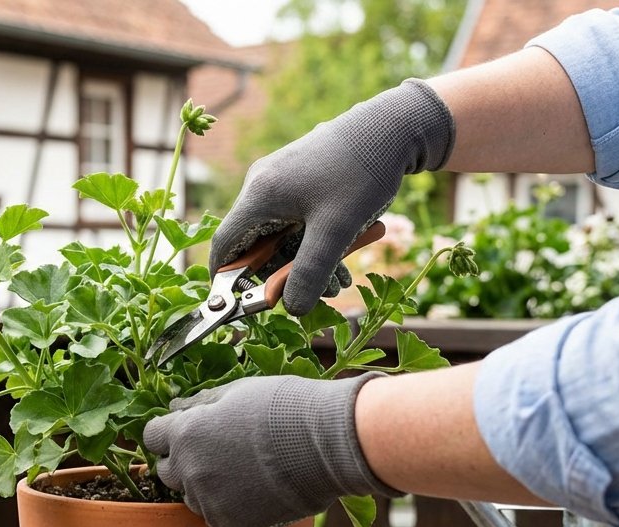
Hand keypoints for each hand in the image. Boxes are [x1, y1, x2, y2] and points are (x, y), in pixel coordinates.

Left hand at [142, 374, 400, 526]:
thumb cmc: (285, 407)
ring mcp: (208, 502)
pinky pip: (218, 521)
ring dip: (207, 488)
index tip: (189, 432)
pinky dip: (231, 511)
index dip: (170, 433)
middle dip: (185, 461)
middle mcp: (188, 470)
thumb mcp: (237, 392)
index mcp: (185, 433)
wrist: (327, 442)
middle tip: (220, 453)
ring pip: (192, 498)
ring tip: (244, 473)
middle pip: (168, 471)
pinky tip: (256, 494)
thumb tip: (176, 407)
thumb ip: (200, 403)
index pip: (152, 437)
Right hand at [210, 79, 453, 315]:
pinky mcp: (300, 178)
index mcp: (259, 194)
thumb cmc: (361, 173)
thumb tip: (292, 309)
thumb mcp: (336, 231)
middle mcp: (262, 185)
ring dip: (307, 261)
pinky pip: (296, 220)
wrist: (393, 126)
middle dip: (284, 274)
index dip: (228, 278)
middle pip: (257, 244)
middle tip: (318, 293)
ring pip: (281, 235)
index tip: (243, 303)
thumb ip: (310, 273)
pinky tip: (345, 256)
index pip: (224, 245)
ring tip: (342, 280)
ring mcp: (281, 180)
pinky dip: (315, 241)